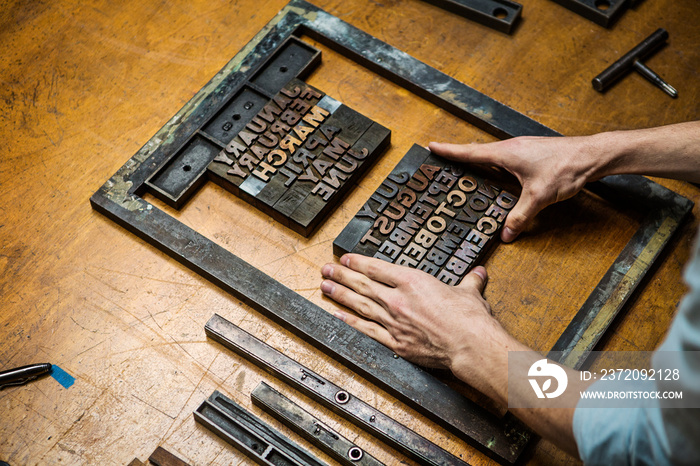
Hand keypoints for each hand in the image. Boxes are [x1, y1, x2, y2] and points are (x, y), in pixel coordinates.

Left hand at [321, 254, 514, 383]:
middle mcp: (398, 299)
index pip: (377, 268)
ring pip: (360, 305)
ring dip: (340, 295)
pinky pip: (367, 329)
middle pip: (362, 284)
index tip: (345, 259)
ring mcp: (394, 321)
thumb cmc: (470, 319)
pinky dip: (350, 322)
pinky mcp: (395, 341)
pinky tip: (337, 316)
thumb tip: (478, 273)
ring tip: (325, 287)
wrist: (470, 345)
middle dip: (341, 275)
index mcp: (413, 281)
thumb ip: (470, 281)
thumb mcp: (470, 292)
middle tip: (326, 269)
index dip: (358, 262)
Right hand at [429, 136, 599, 241]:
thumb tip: (505, 234)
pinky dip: (493, 164)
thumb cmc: (565, 167)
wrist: (591, 155)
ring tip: (464, 168)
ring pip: (491, 155)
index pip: (470, 152)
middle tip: (442, 158)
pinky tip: (496, 174)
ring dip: (476, 160)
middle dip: (459, 155)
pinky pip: (504, 158)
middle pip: (477, 151)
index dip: (449, 151)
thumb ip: (519, 217)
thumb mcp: (538, 197)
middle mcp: (511, 148)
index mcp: (505, 153)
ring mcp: (521, 150)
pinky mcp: (530, 154)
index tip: (432, 146)